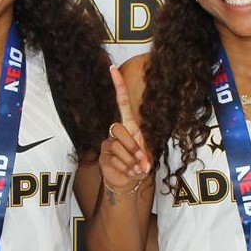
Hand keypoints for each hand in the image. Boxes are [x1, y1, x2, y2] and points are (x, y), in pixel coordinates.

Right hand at [98, 65, 149, 199]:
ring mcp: (107, 142)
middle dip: (133, 148)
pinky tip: (128, 172)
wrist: (129, 181)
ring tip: (135, 169)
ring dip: (131, 162)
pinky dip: (126, 169)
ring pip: (118, 147)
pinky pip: (114, 159)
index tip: (113, 69)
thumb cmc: (139, 164)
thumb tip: (143, 164)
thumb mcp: (147, 156)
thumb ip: (145, 155)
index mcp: (129, 125)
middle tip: (142, 163)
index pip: (122, 102)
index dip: (118, 86)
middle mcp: (115, 131)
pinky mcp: (103, 155)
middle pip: (119, 129)